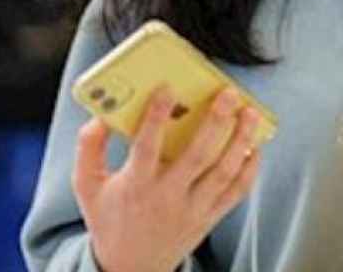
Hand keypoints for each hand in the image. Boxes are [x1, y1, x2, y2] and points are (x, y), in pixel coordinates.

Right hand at [74, 87, 264, 271]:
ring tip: (251, 112)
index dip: (156, 117)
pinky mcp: (209, 218)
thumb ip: (89, 148)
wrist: (130, 268)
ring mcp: (192, 208)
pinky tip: (255, 146)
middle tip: (229, 93)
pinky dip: (250, 168)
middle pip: (197, 156)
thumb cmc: (110, 220)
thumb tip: (100, 117)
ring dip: (241, 140)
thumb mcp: (87, 186)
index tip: (168, 88)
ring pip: (223, 172)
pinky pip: (236, 192)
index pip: (147, 147)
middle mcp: (167, 197)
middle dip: (216, 121)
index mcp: (136, 186)